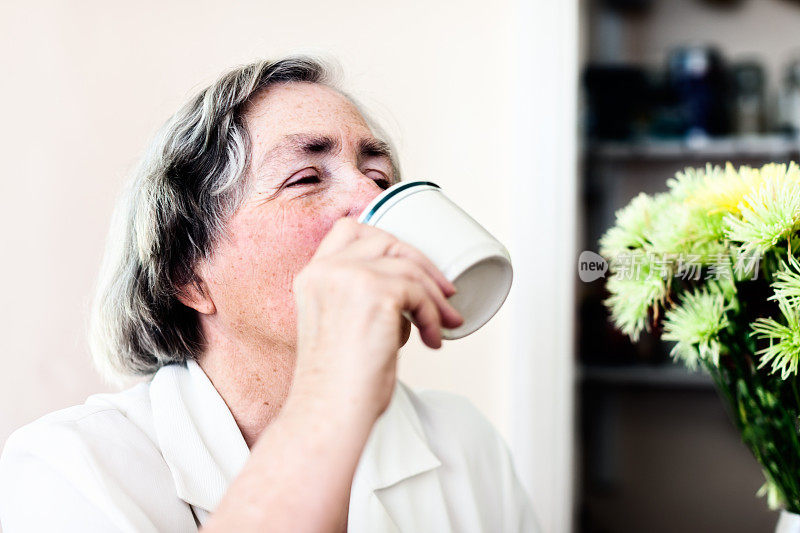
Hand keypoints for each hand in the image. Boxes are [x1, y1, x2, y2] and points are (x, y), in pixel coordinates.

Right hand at [290, 217, 463, 420]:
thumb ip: (360, 299)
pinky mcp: (376, 293)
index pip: (348, 230)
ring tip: (443, 325)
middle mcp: (326, 270)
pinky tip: (431, 340)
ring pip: (409, 267)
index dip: (384, 238)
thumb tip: (411, 293)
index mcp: (313, 277)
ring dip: (434, 298)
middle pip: (386, 240)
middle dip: (422, 265)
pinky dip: (432, 317)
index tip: (411, 261)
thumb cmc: (337, 385)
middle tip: (444, 294)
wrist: (329, 412)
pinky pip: (419, 294)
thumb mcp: (339, 327)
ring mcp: (349, 278)